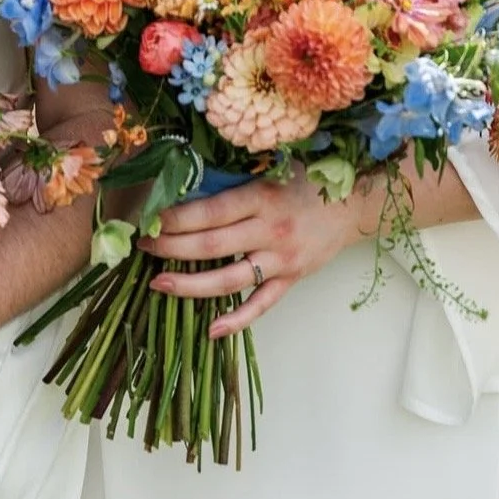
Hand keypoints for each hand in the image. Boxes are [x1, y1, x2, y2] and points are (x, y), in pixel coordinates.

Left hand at [137, 168, 367, 337]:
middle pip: (212, 245)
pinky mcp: (292, 280)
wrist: (354, 203)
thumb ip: (233, 182)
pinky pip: (261, 305)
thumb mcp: (269, 169)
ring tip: (159, 284)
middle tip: (144, 248)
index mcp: (261, 197)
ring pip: (230, 279)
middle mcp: (270, 230)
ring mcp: (282, 260)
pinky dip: (236, 320)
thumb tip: (184, 188)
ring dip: (191, 285)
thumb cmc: (305, 180)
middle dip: (172, 248)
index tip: (149, 219)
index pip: (209, 212)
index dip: (175, 218)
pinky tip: (210, 329)